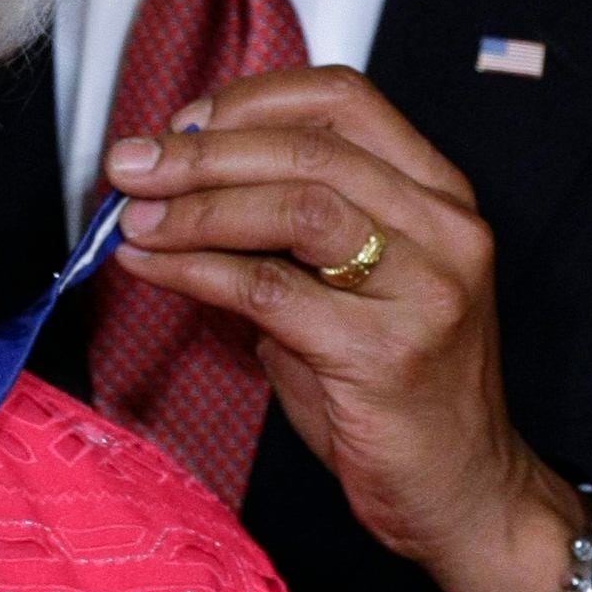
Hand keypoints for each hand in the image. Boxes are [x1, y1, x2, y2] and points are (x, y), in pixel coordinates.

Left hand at [105, 65, 591, 591]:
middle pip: (308, 148)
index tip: (181, 123)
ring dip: (196, 204)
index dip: (250, 100)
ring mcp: (424, 288)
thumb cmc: (393, 390)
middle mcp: (444, 228)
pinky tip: (151, 266)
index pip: (342, 99)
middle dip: (202, 150)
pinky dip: (195, 269)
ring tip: (133, 218)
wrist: (462, 492)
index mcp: (438, 193)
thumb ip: (277, 233)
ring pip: (294, 206)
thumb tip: (169, 186)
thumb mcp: (342, 289)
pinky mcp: (385, 354)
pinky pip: (269, 290)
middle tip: (129, 166)